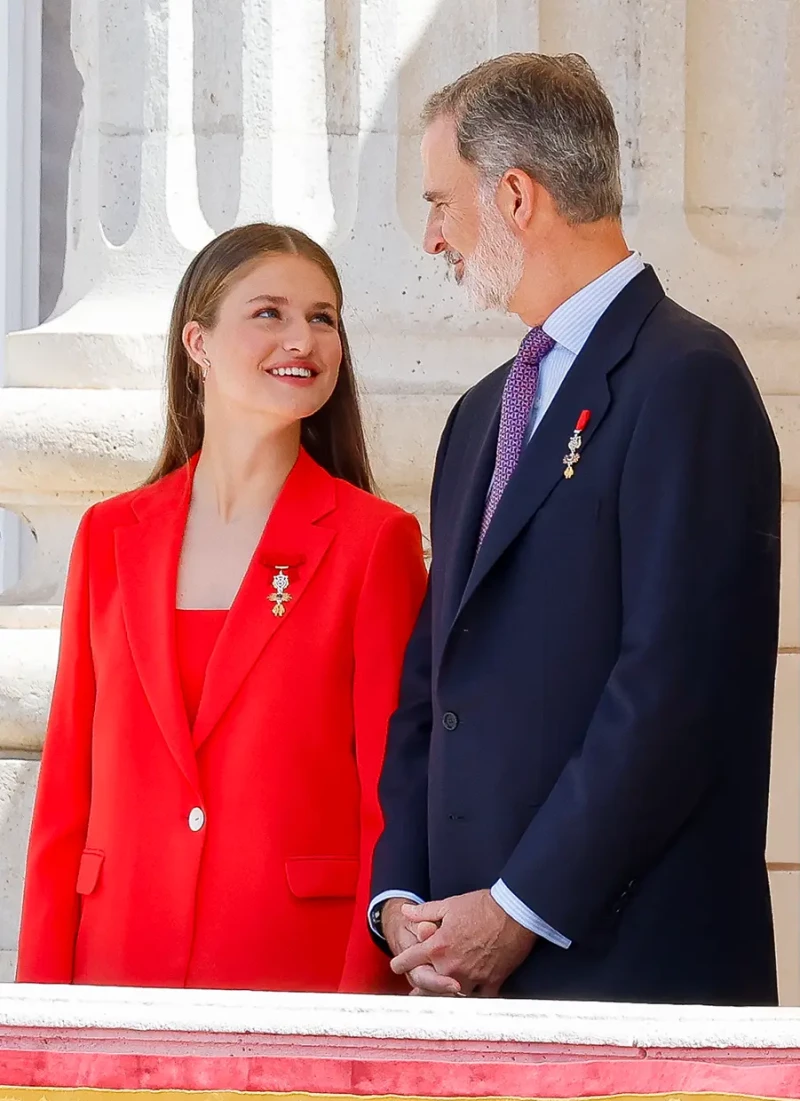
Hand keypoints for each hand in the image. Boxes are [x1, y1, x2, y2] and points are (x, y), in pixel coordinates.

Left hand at [390, 889, 535, 996]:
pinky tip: (468, 999)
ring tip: (439, 1000)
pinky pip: (478, 999)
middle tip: (414, 995)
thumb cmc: (482, 906)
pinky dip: (473, 999)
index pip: (410, 960)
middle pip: (428, 985)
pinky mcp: (492, 982)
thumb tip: (405, 911)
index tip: (397, 967)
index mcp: (438, 946)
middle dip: (420, 988)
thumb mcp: (449, 905)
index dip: (400, 963)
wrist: (515, 912)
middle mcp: (452, 966)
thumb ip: (424, 912)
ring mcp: (472, 977)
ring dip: (445, 996)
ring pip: (452, 996)